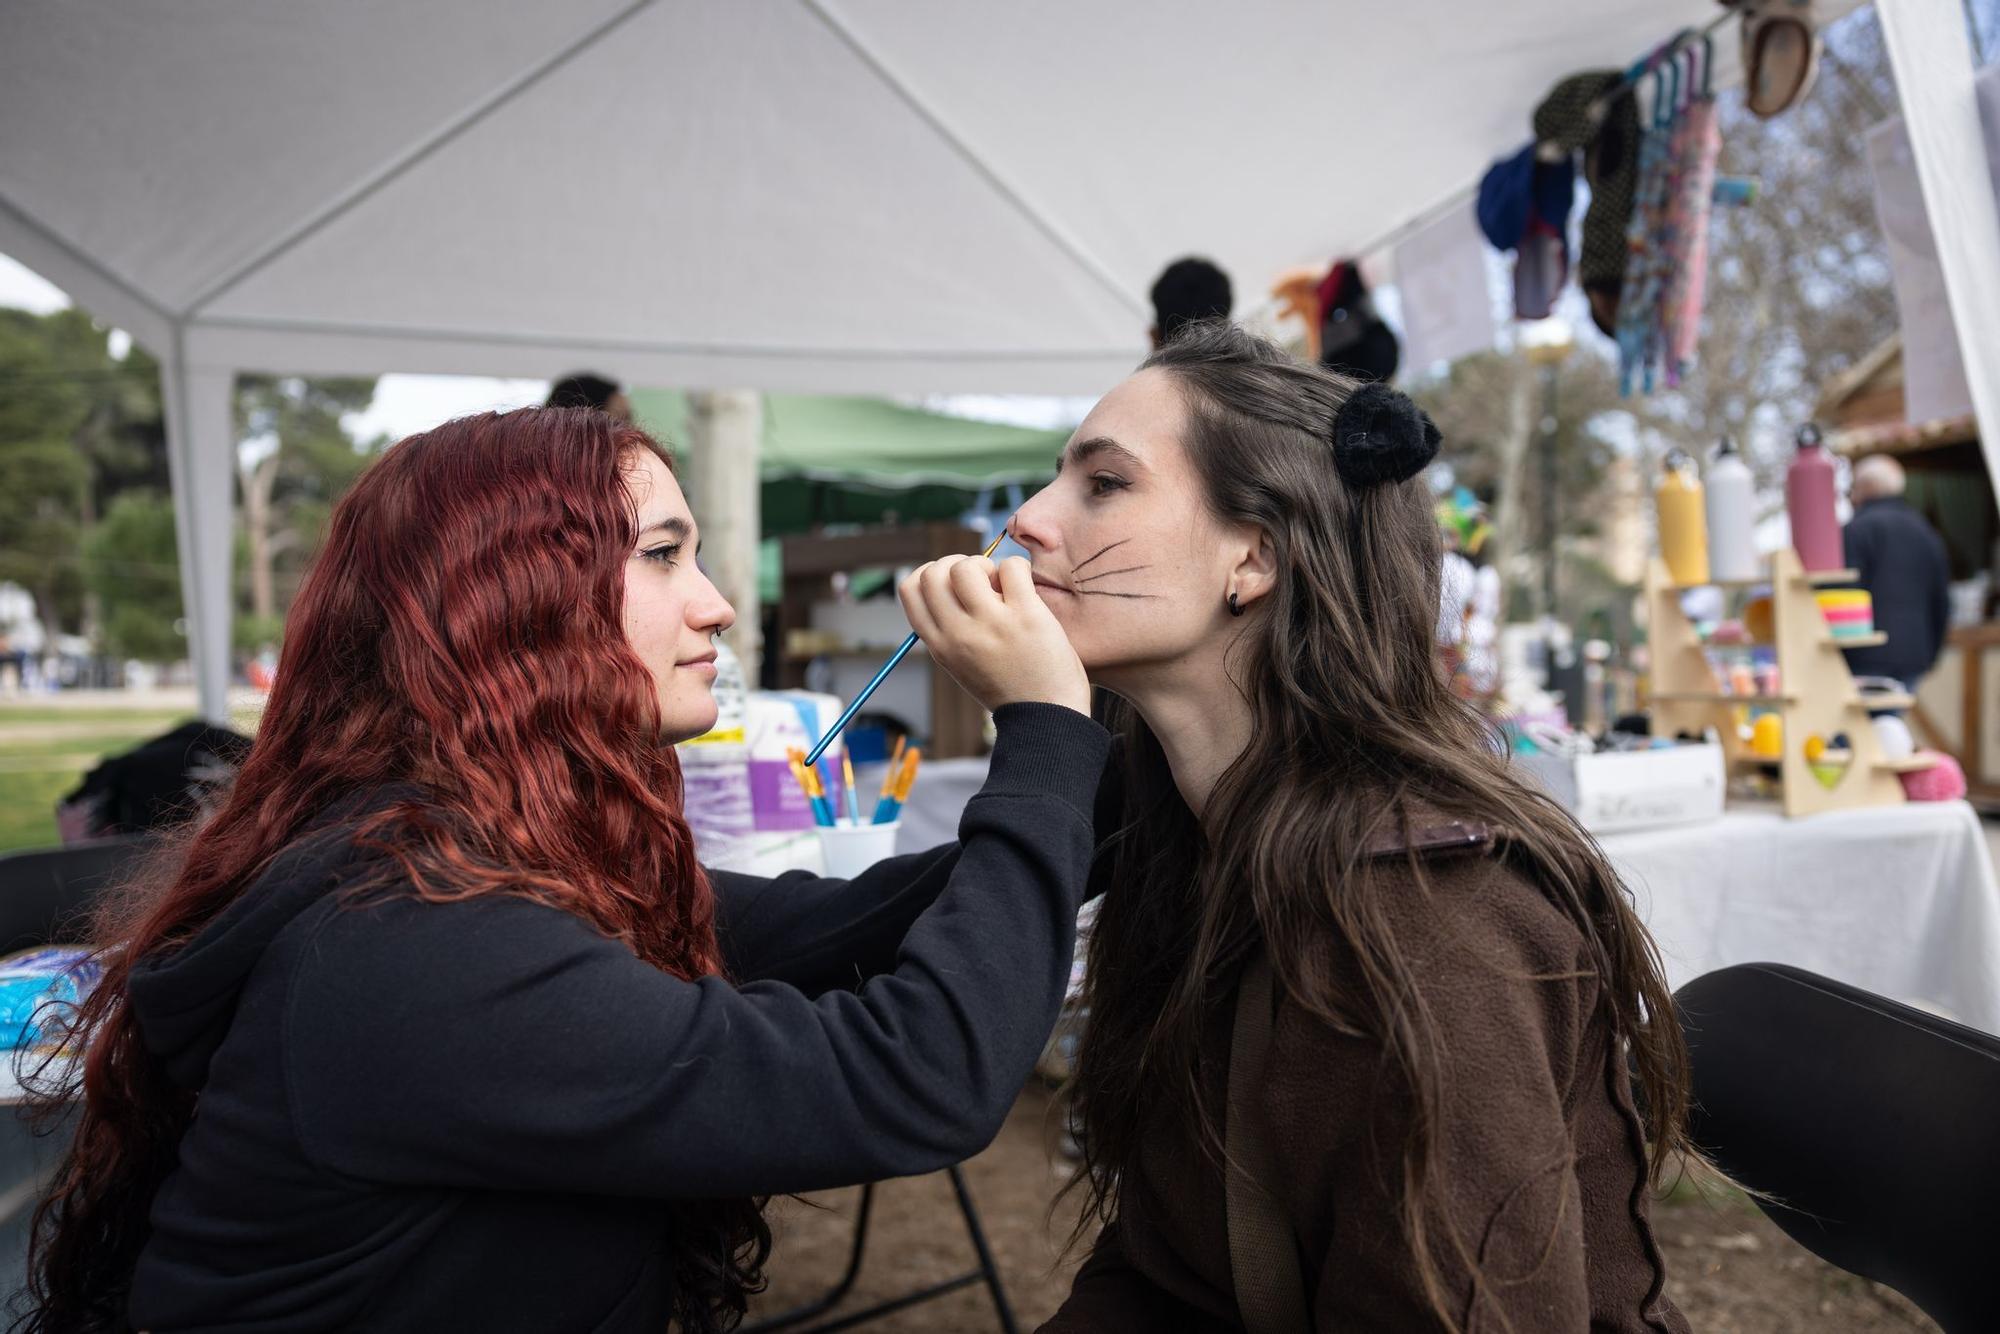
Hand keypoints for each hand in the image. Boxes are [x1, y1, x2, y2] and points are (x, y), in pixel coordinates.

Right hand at [899, 555, 1090, 715]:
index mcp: (940, 646)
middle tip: (982, 583)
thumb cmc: (1009, 689)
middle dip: (957, 565)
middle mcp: (959, 634)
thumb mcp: (963, 666)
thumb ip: (951, 632)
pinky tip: (1026, 590)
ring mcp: (991, 624)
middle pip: (934, 572)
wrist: (1048, 719)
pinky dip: (1018, 569)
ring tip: (1004, 587)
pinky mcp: (1026, 615)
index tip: (953, 583)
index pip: (910, 589)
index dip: (930, 574)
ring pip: (967, 565)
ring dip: (987, 565)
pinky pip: (1011, 566)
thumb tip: (949, 582)